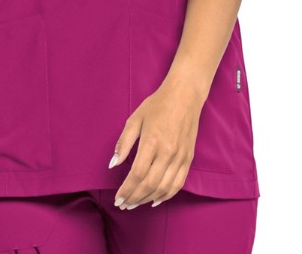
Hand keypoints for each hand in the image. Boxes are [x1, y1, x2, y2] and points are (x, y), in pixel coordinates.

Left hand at [110, 79, 204, 208]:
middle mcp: (168, 152)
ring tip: (136, 204)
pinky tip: (156, 200)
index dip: (126, 189)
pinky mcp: (189, 158)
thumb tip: (113, 164)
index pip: (137, 173)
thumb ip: (123, 143)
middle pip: (149, 184)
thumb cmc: (157, 105)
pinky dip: (167, 195)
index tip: (118, 198)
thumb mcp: (135, 119)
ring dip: (148, 199)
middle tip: (124, 205)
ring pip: (164, 187)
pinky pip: (178, 184)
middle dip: (134, 198)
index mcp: (152, 141)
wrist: (184, 96)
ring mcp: (180, 156)